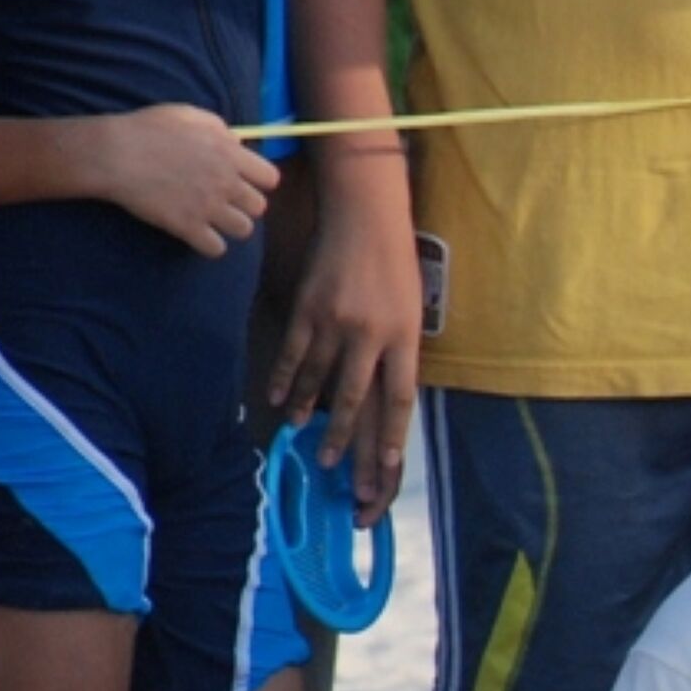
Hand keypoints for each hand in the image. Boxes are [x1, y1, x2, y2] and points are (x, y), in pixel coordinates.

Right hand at [82, 103, 277, 257]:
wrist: (114, 153)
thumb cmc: (147, 129)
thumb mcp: (187, 115)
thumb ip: (219, 128)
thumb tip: (237, 143)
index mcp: (229, 154)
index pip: (270, 178)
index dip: (258, 182)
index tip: (242, 181)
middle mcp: (225, 182)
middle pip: (259, 207)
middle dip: (243, 205)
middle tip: (223, 201)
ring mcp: (208, 206)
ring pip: (244, 230)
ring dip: (230, 226)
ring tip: (212, 219)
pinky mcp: (188, 227)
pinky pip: (216, 249)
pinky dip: (209, 245)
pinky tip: (197, 234)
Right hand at [272, 172, 422, 524]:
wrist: (366, 215)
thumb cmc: (396, 265)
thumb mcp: (411, 311)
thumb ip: (398, 353)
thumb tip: (384, 396)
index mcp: (405, 337)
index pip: (399, 400)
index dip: (390, 437)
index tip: (384, 469)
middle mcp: (371, 335)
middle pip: (359, 401)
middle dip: (349, 443)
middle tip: (340, 474)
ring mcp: (335, 322)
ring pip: (319, 380)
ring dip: (312, 414)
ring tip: (307, 442)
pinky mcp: (307, 308)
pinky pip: (293, 352)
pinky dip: (285, 379)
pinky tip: (279, 401)